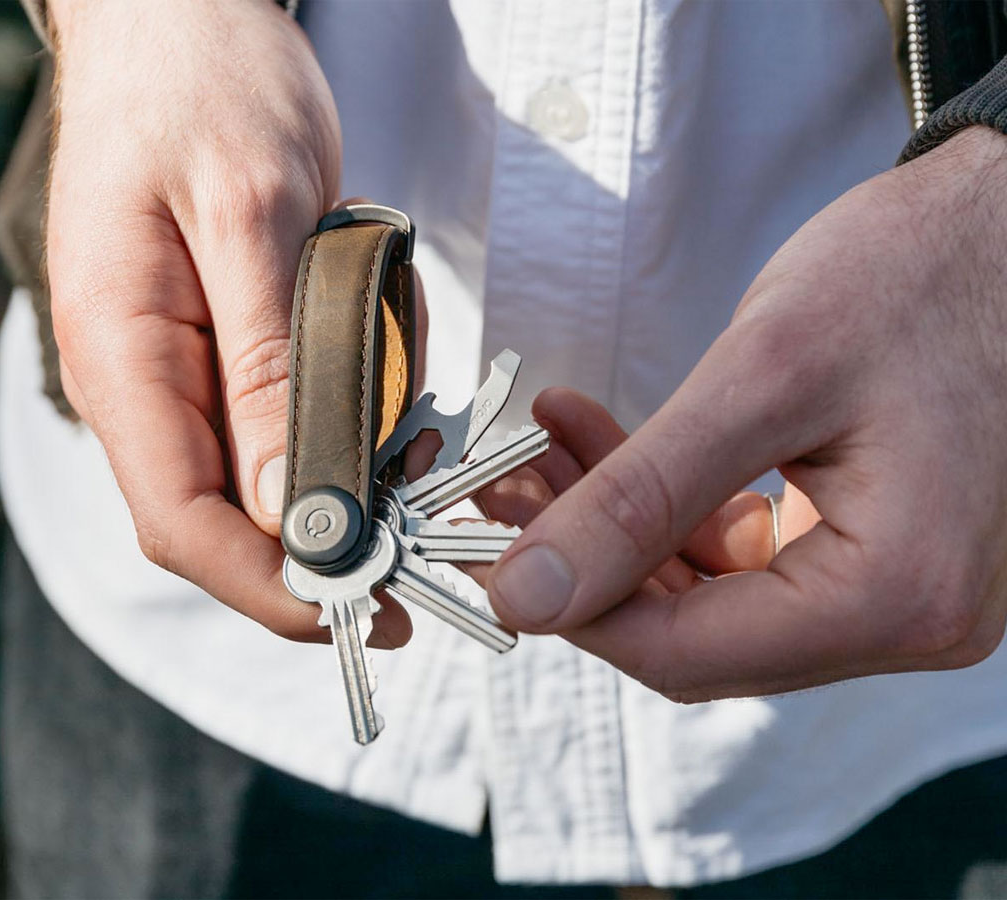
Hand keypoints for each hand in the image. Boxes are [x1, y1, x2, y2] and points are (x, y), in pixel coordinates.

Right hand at [44, 0, 411, 645]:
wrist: (182, 18)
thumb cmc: (204, 87)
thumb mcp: (253, 215)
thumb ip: (268, 372)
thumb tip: (290, 516)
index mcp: (122, 359)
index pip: (183, 528)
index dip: (274, 589)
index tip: (371, 609)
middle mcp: (143, 385)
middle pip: (232, 519)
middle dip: (336, 515)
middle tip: (423, 473)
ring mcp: (182, 370)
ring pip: (276, 468)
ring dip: (357, 431)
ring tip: (392, 324)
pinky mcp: (225, 349)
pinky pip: (295, 410)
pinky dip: (356, 386)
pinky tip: (377, 312)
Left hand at [484, 126, 1006, 699]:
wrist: (1006, 223)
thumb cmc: (918, 273)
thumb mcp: (762, 377)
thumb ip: (639, 495)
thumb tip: (528, 593)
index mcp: (896, 595)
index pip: (686, 654)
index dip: (573, 608)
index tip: (490, 549)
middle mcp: (908, 618)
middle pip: (695, 634)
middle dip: (585, 562)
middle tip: (502, 487)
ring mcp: (895, 589)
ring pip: (709, 596)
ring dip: (616, 528)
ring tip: (539, 452)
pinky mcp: (874, 548)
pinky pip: (743, 554)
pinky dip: (667, 506)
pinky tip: (602, 441)